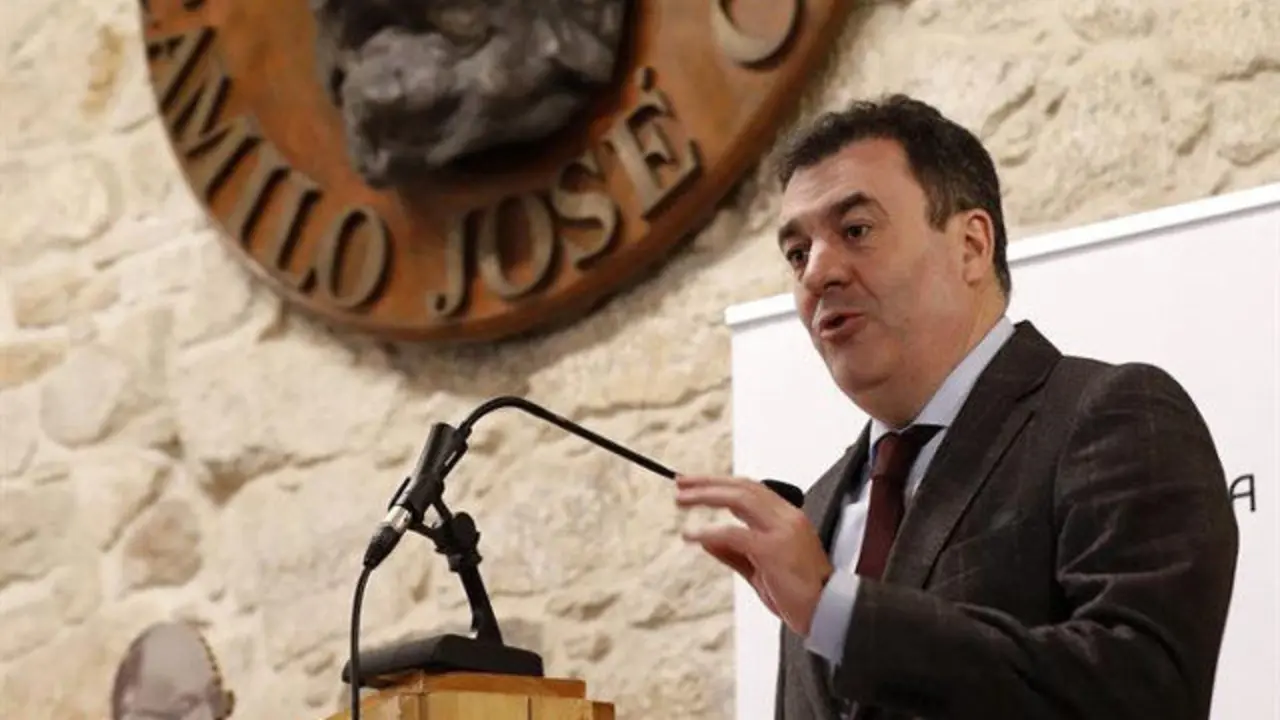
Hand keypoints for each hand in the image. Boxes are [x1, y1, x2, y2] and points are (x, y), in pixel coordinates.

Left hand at [675, 474, 833, 635]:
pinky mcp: (773, 550)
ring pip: (739, 499)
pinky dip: (709, 532)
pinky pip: (734, 534)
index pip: (751, 489)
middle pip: (743, 487)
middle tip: (681, 482)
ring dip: (706, 496)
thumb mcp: (761, 570)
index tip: (695, 483)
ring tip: (681, 499)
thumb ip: (735, 553)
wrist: (828, 614)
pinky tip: (692, 535)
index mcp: (788, 518)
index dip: (721, 484)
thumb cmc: (799, 595)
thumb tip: (707, 540)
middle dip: (709, 482)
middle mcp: (787, 518)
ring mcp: (781, 531)